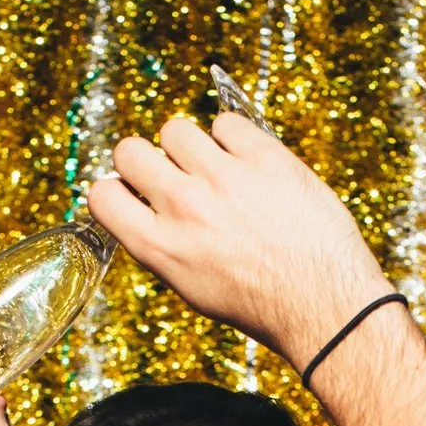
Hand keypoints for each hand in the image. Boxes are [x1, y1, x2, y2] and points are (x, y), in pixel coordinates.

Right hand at [89, 114, 393, 368]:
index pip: (102, 195)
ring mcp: (223, 177)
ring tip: (216, 172)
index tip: (133, 195)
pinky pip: (226, 123)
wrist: (323, 302)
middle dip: (144, 161)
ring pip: (175, 129)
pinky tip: (249, 165)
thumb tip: (142, 206)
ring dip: (190, 147)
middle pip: (129, 151)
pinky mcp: (262, 155)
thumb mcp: (192, 287)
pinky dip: (233, 139)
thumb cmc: (261, 303)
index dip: (115, 191)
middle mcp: (184, 206)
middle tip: (172, 177)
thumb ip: (161, 243)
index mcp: (160, 247)